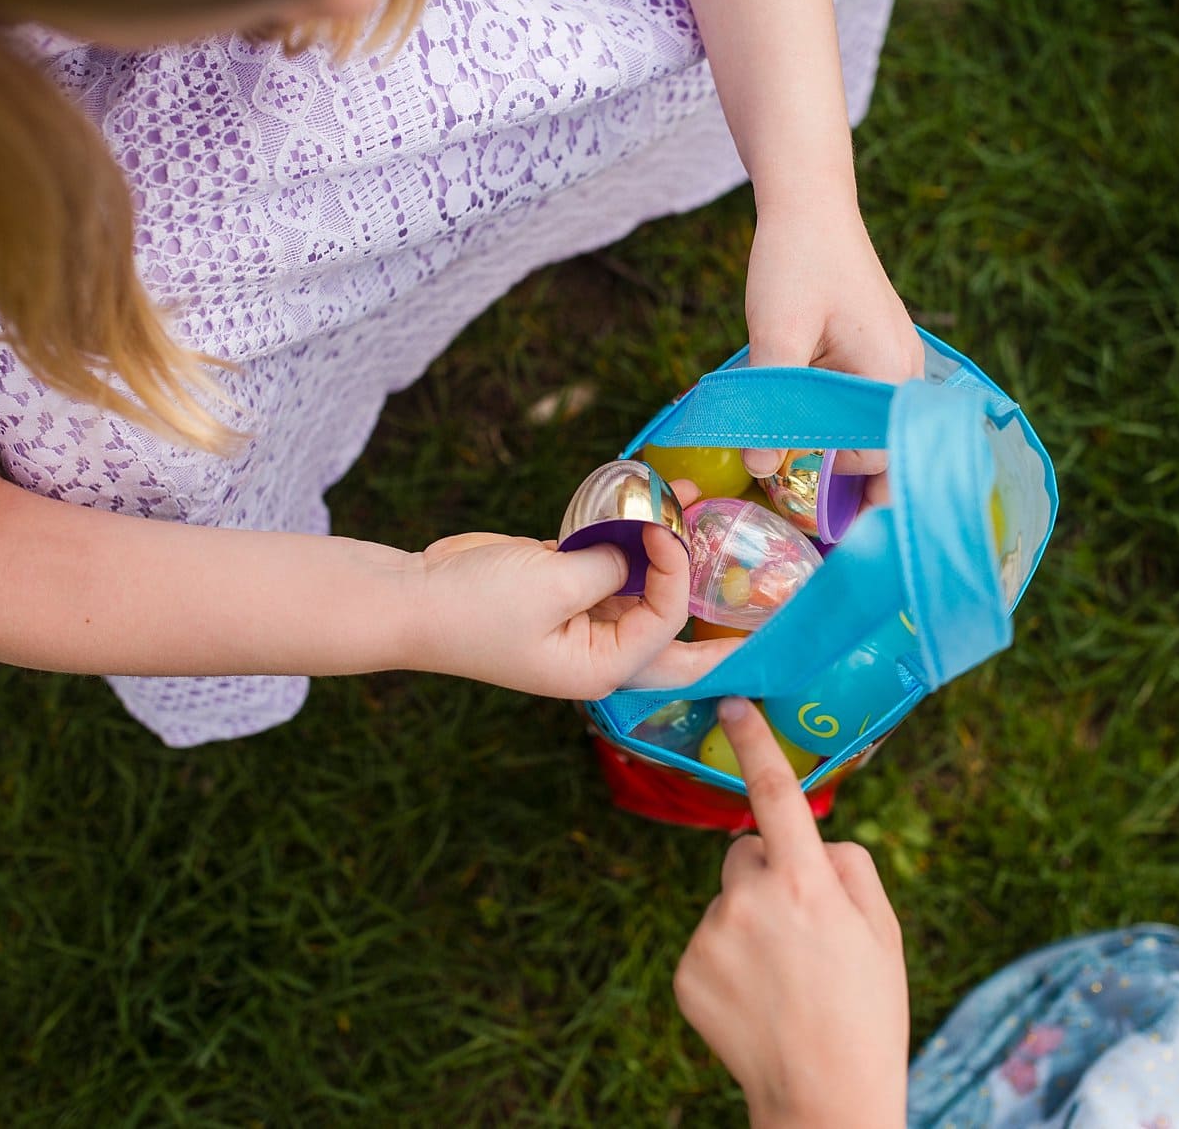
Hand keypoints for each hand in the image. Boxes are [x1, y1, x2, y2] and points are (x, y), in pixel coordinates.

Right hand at [408, 524, 734, 698]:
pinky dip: (630, 542)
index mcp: (600, 669)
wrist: (413, 596)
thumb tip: (640, 548)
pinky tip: (649, 509)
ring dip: (667, 556)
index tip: (664, 529)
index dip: (675, 575)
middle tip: (765, 602)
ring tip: (696, 512)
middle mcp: (600, 651)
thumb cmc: (476, 606)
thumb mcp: (551, 583)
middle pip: (674, 635)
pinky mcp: (565, 590)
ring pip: (643, 592)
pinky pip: (612, 567)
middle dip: (714, 613)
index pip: (664, 625)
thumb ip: (608, 566)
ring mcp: (583, 620)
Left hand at [674, 697, 907, 1128]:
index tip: (732, 702)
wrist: (826, 1098)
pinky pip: (708, 943)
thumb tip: (810, 840)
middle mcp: (749, 900)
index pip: (774, 793)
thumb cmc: (867, 1010)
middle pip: (746, 853)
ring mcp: (711, 937)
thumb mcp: (884, 929)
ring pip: (727, 900)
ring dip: (749, 922)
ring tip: (785, 979)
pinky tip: (757, 999)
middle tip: (804, 933)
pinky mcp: (687, 972)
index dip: (755, 741)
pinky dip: (728, 962)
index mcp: (806, 882)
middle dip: (769, 874)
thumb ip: (846, 865)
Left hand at [743, 203, 922, 485]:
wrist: (810, 205)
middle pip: (884, 452)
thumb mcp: (775, 334)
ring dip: (842, 452)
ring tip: (798, 470)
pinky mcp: (881, 351)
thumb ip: (771, 405)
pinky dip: (842, 424)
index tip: (794, 497)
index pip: (874, 460)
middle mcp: (906, 373)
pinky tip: (808, 427)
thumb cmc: (795, 262)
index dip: (835, 485)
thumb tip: (760, 470)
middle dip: (847, 482)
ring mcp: (898, 361)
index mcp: (890, 375)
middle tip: (800, 504)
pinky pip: (868, 405)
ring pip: (875, 430)